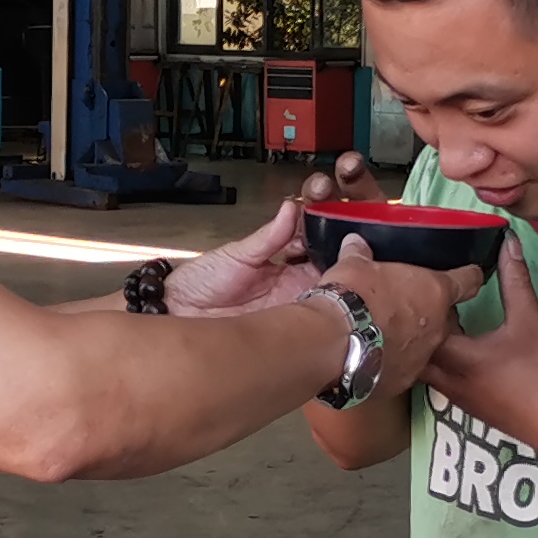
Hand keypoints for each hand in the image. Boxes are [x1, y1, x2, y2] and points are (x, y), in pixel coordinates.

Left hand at [163, 156, 370, 316]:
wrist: (177, 313)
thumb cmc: (202, 281)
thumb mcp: (239, 253)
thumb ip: (269, 236)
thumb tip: (292, 207)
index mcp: (286, 260)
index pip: (320, 243)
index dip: (335, 230)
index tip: (348, 217)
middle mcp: (296, 284)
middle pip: (334, 269)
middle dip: (349, 256)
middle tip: (361, 245)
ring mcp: (295, 307)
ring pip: (331, 294)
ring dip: (343, 282)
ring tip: (354, 268)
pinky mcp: (289, 330)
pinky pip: (314, 320)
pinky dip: (328, 309)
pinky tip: (338, 296)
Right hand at [316, 244, 469, 396]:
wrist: (335, 343)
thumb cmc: (353, 294)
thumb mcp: (354, 265)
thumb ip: (359, 254)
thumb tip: (355, 243)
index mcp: (435, 291)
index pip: (468, 281)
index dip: (468, 276)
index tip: (469, 275)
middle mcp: (438, 326)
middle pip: (444, 317)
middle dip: (429, 312)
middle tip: (406, 306)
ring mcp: (423, 357)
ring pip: (425, 345)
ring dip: (410, 339)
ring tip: (383, 334)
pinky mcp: (404, 381)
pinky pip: (403, 368)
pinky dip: (391, 362)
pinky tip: (370, 357)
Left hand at [420, 234, 537, 440]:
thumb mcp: (530, 321)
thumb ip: (515, 282)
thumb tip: (508, 244)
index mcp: (454, 357)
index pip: (423, 324)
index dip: (424, 299)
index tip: (431, 277)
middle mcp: (447, 380)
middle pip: (416, 350)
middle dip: (421, 325)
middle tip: (432, 298)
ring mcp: (459, 398)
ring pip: (430, 368)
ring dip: (432, 345)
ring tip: (445, 319)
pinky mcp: (474, 407)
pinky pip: (445, 380)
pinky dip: (446, 361)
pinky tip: (465, 349)